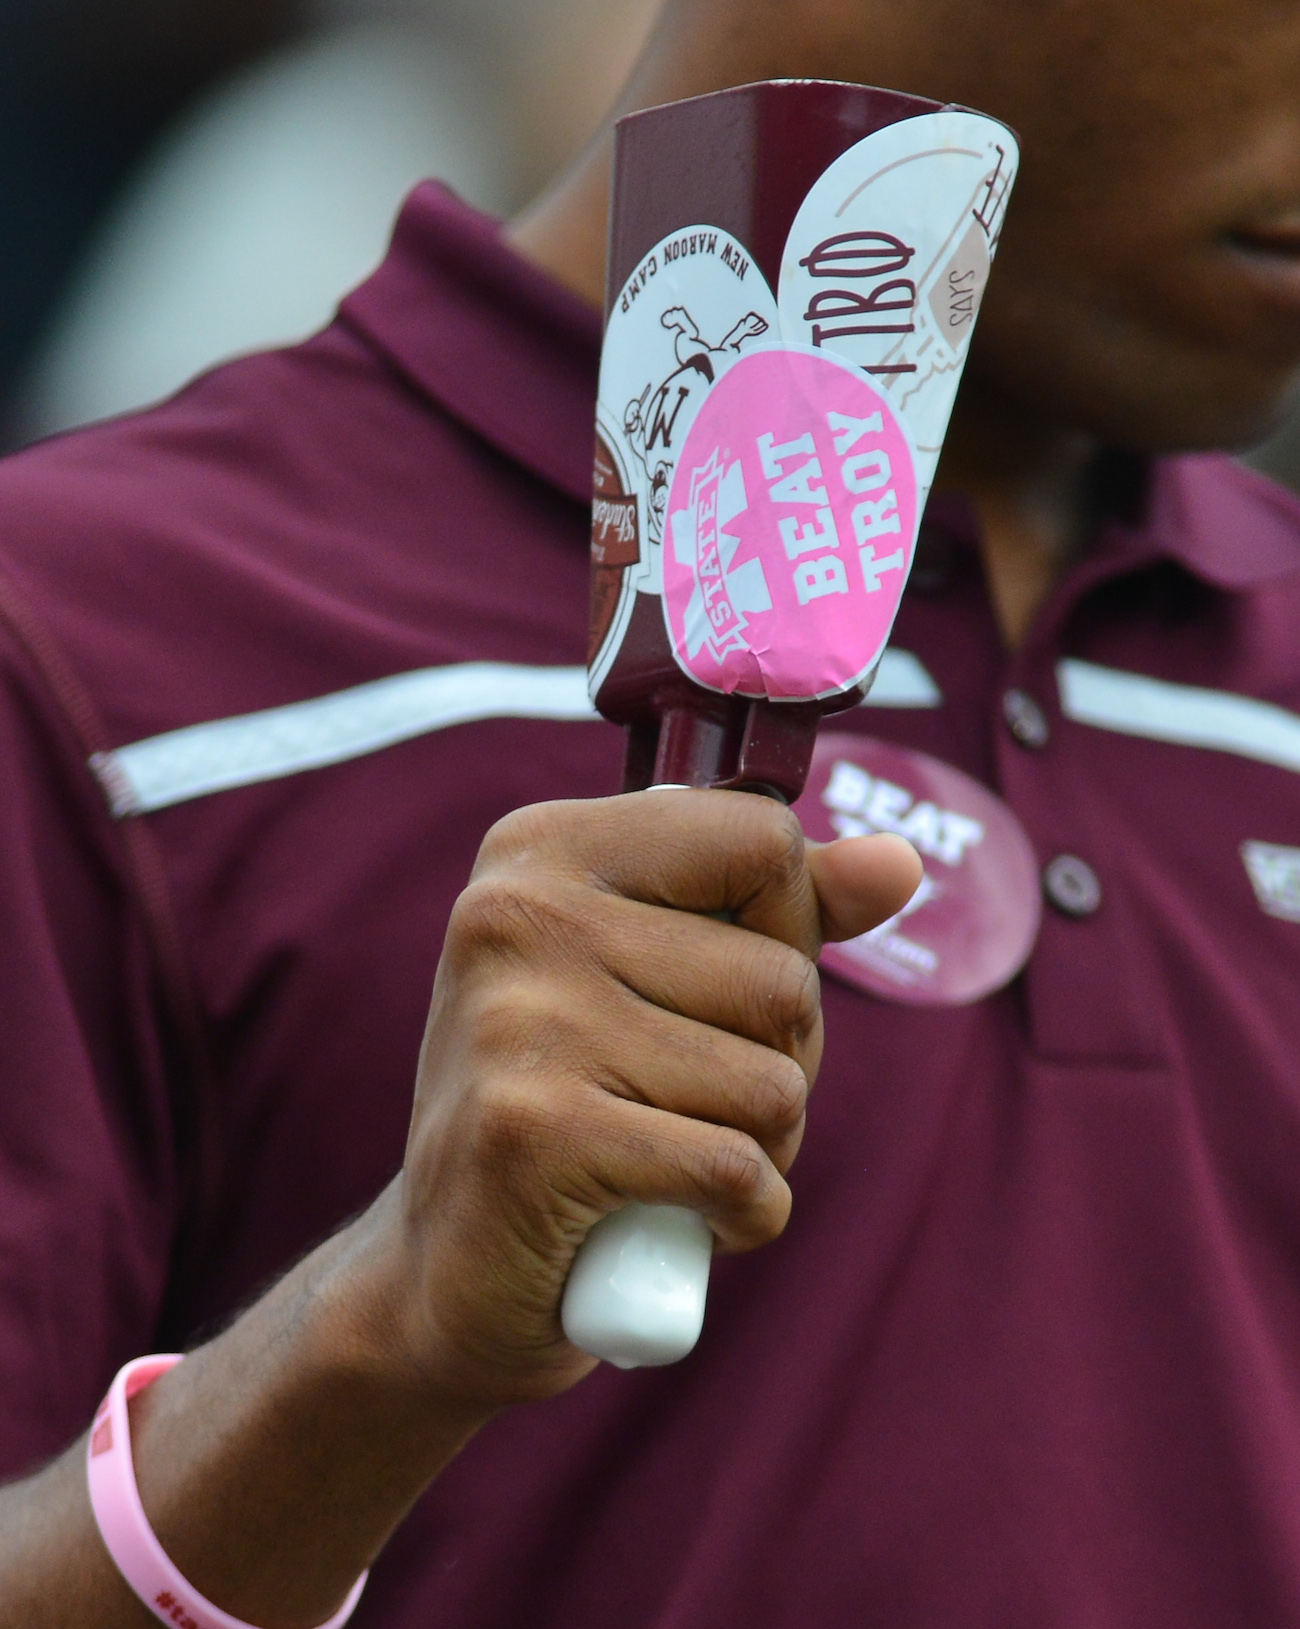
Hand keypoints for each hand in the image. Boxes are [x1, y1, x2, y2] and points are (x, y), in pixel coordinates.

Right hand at [380, 789, 920, 1407]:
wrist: (445, 1274)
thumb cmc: (571, 1103)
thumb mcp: (657, 978)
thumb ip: (774, 913)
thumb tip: (900, 861)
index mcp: (542, 848)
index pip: (764, 840)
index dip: (784, 934)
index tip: (708, 990)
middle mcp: (517, 913)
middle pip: (784, 979)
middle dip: (774, 1065)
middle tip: (680, 1103)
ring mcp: (519, 1022)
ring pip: (776, 1085)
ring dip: (760, 1151)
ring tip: (670, 1160)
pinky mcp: (535, 1136)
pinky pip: (739, 1171)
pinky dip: (743, 1217)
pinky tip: (679, 1222)